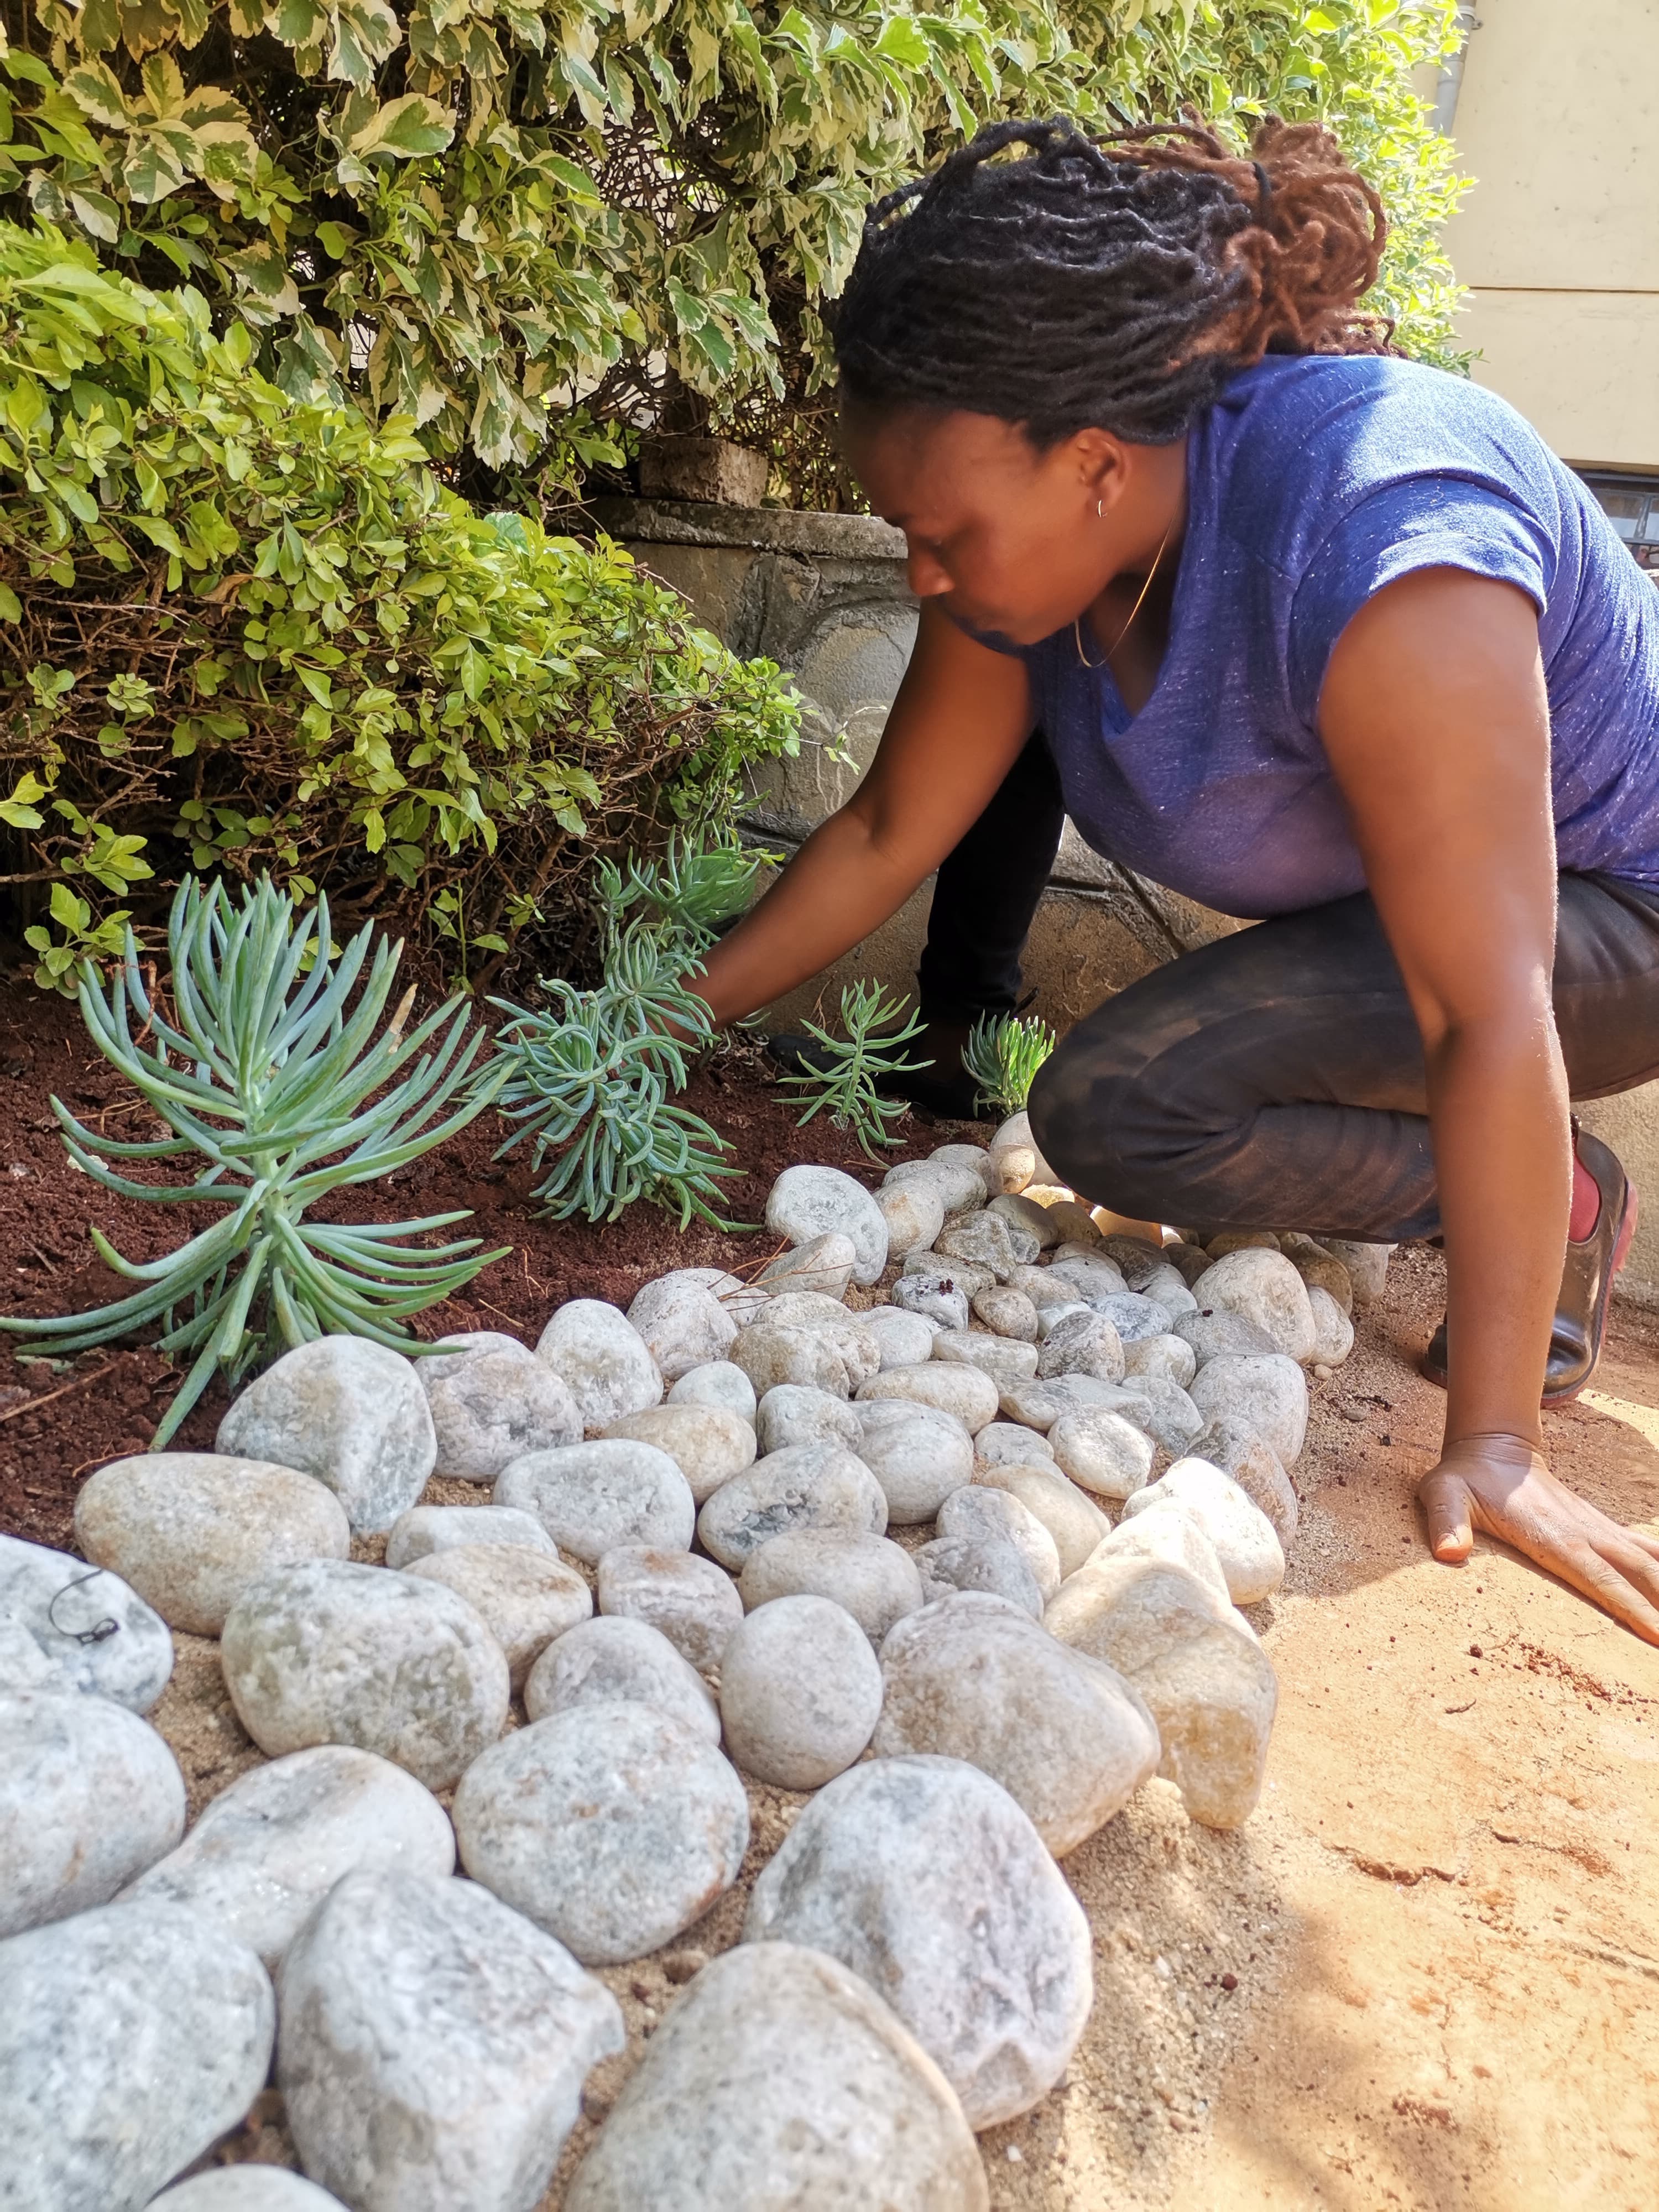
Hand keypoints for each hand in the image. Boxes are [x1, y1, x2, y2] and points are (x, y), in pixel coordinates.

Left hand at [1419, 1432, 1658, 1644]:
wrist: (1494, 1448)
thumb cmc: (1465, 1478)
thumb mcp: (1444, 1494)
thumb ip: (1446, 1522)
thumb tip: (1448, 1552)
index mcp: (1552, 1536)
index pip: (1598, 1578)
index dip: (1628, 1607)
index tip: (1657, 1635)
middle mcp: (1583, 1533)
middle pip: (1635, 1574)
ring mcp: (1596, 1528)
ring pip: (1647, 1561)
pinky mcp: (1601, 1527)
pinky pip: (1644, 1548)